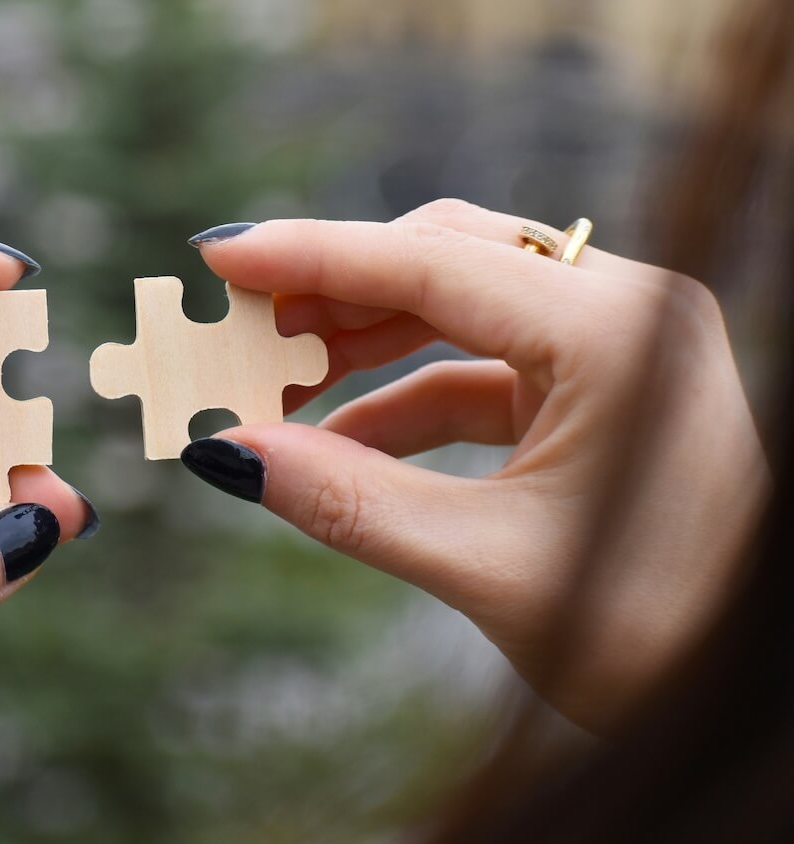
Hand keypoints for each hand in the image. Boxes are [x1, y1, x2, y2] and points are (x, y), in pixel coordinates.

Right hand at [182, 201, 769, 731]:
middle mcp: (624, 314)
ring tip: (272, 381)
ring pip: (458, 311)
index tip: (219, 252)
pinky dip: (404, 401)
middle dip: (332, 293)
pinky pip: (481, 373)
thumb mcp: (487, 565)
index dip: (313, 256)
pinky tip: (336, 442)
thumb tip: (232, 454)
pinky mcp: (602, 394)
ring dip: (361, 346)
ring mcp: (617, 352)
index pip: (432, 263)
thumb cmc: (653, 634)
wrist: (740, 692)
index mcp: (615, 333)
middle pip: (444, 262)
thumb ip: (351, 501)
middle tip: (236, 323)